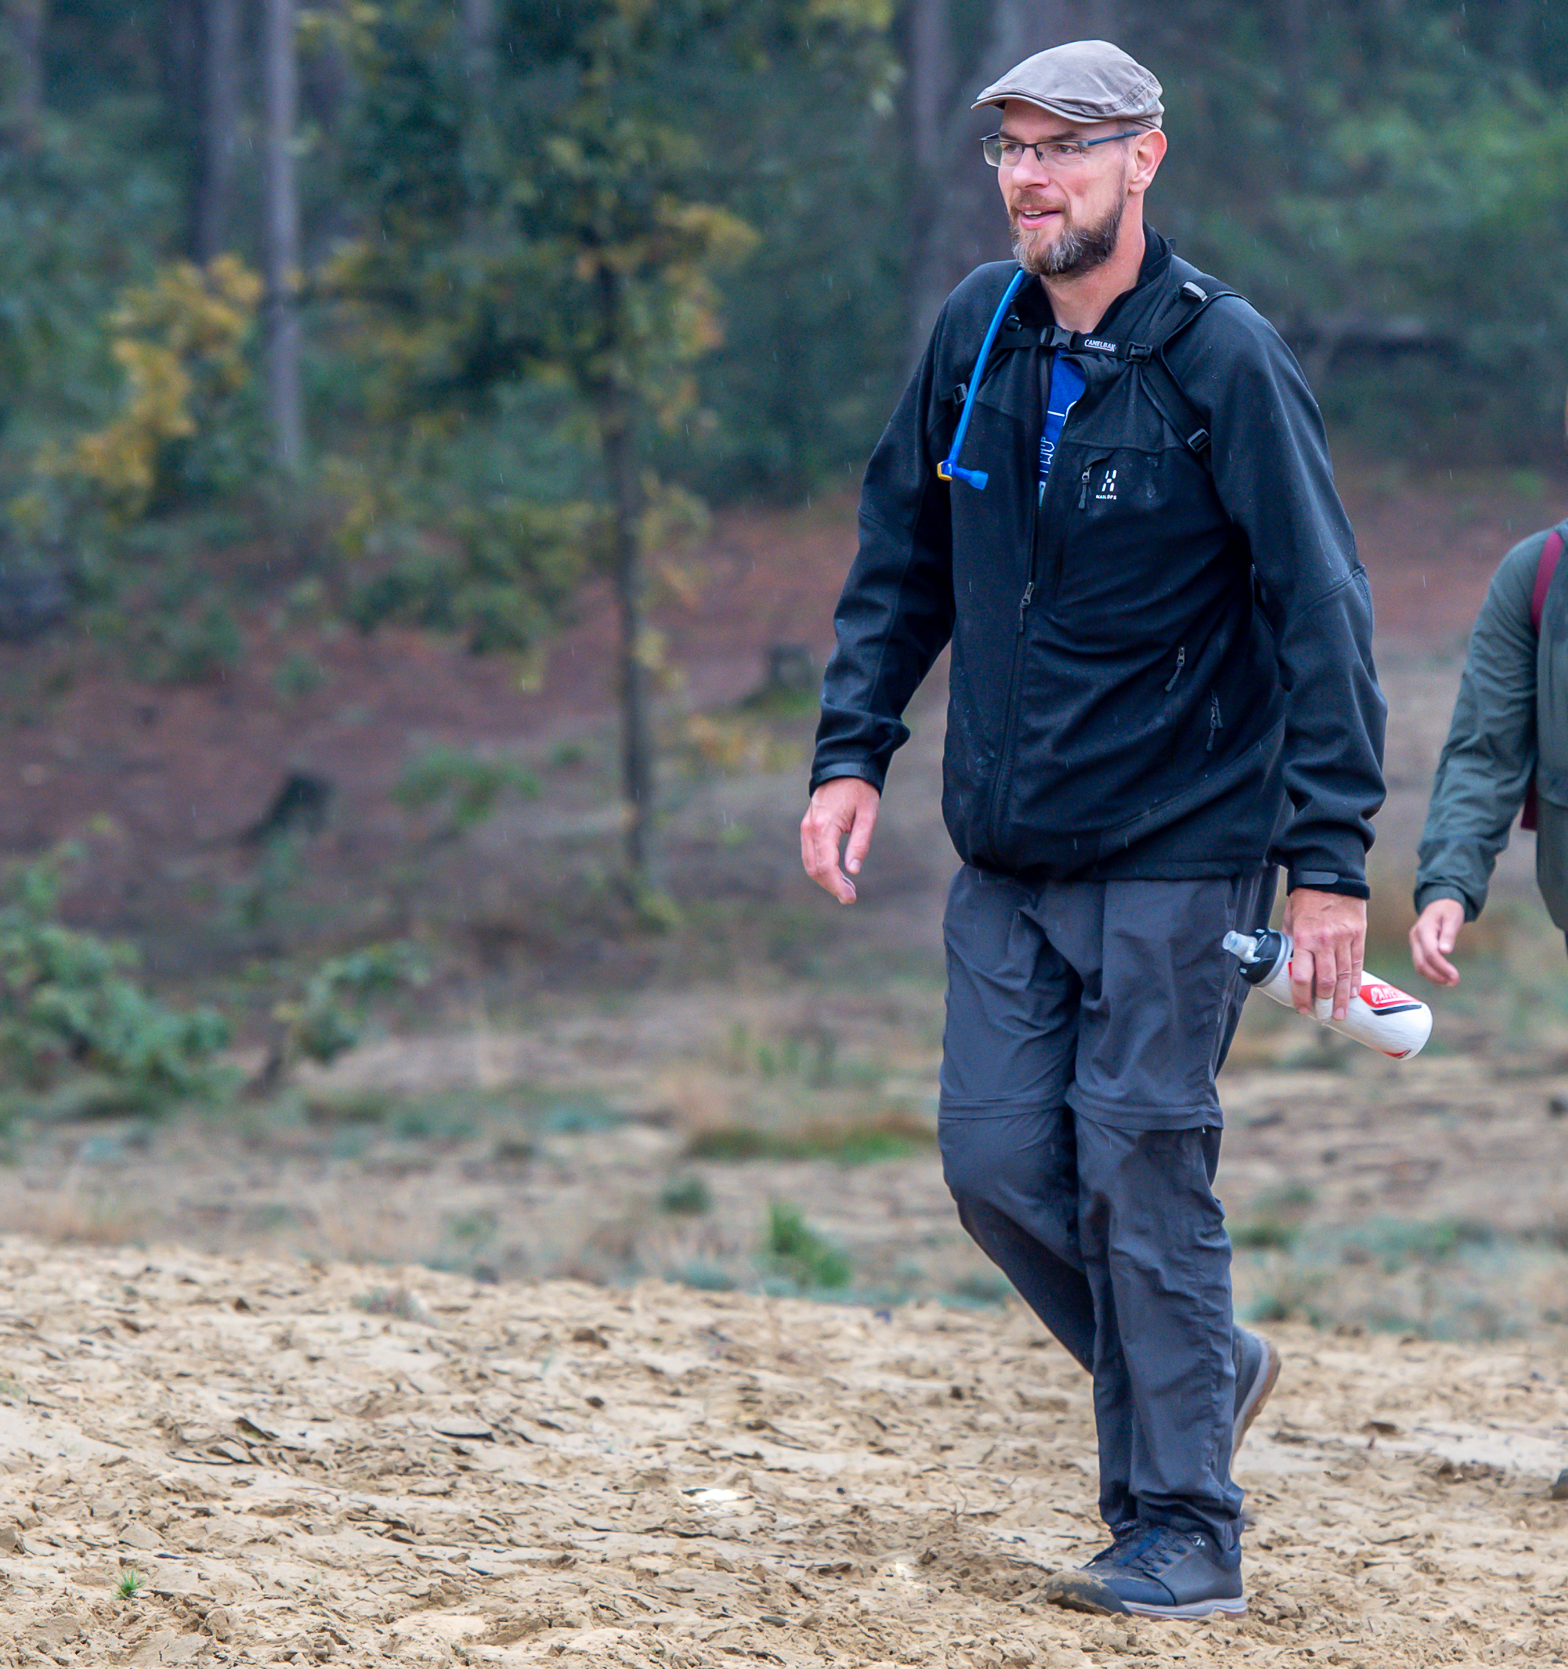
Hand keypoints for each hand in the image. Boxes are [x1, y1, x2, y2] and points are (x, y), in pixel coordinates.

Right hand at [800, 777, 879, 904]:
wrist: (843, 766)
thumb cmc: (860, 789)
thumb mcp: (868, 815)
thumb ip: (860, 843)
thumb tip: (853, 871)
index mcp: (825, 826)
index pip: (826, 866)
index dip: (836, 885)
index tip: (849, 898)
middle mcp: (810, 829)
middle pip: (814, 869)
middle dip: (831, 886)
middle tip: (850, 896)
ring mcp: (806, 828)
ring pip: (810, 863)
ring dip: (826, 879)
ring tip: (846, 887)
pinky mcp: (808, 827)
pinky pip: (810, 854)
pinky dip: (821, 868)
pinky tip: (838, 873)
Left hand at [1282, 888, 1366, 1020]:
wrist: (1332, 876)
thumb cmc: (1306, 898)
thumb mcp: (1291, 919)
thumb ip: (1291, 941)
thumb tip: (1286, 961)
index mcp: (1304, 938)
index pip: (1302, 976)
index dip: (1302, 996)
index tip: (1302, 1008)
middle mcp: (1325, 942)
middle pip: (1327, 981)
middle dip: (1325, 1003)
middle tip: (1324, 1016)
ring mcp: (1344, 939)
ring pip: (1345, 976)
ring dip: (1343, 998)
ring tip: (1340, 1013)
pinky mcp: (1359, 935)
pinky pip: (1358, 963)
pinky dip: (1355, 981)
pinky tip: (1353, 994)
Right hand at [1409, 898, 1464, 987]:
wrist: (1439, 903)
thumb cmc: (1448, 910)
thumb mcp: (1452, 918)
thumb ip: (1448, 934)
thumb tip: (1445, 952)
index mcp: (1424, 930)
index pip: (1430, 953)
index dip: (1442, 967)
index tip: (1456, 977)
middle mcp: (1415, 938)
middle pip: (1421, 963)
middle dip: (1437, 976)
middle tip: (1454, 982)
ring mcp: (1414, 943)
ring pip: (1418, 965)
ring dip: (1433, 977)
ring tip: (1449, 982)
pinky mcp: (1417, 947)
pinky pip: (1420, 963)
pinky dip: (1430, 973)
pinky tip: (1442, 977)